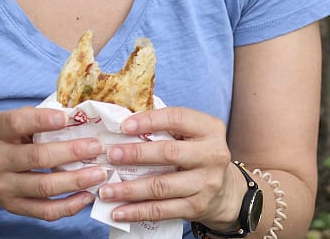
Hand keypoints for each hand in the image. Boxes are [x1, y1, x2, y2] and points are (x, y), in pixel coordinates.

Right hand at [0, 106, 109, 221]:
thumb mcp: (8, 121)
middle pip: (37, 157)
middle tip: (98, 146)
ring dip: (76, 180)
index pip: (16, 123)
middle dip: (72, 152)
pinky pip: (44, 211)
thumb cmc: (2, 139)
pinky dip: (68, 206)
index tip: (68, 118)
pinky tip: (86, 196)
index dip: (42, 120)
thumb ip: (36, 116)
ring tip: (99, 173)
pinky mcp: (12, 207)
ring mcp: (2, 186)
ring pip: (44, 187)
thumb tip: (77, 114)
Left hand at [95, 107, 241, 226]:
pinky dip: (137, 211)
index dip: (149, 120)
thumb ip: (167, 127)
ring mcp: (206, 183)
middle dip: (136, 154)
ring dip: (129, 189)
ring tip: (105, 190)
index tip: (123, 126)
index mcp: (210, 129)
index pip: (177, 118)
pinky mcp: (197, 207)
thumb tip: (123, 125)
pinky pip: (162, 210)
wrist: (224, 189)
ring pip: (162, 186)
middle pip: (169, 153)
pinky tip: (118, 211)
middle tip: (110, 155)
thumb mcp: (191, 134)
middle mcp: (213, 155)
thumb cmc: (197, 153)